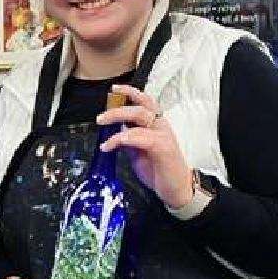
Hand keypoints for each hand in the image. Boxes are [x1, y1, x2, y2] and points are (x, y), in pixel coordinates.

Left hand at [97, 84, 194, 208]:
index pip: (145, 101)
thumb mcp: (138, 151)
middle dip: (117, 108)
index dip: (131, 92)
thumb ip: (128, 139)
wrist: (177, 189)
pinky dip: (122, 138)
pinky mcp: (162, 147)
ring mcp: (163, 135)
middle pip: (140, 107)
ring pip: (140, 116)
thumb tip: (113, 131)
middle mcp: (161, 126)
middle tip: (100, 118)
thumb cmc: (159, 169)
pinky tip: (110, 144)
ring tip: (102, 125)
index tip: (114, 89)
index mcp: (156, 124)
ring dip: (117, 117)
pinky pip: (140, 136)